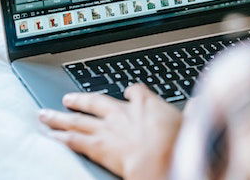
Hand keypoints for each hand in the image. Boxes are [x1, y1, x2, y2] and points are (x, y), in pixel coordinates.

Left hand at [39, 84, 181, 178]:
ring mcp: (108, 128)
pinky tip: (52, 136)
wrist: (160, 159)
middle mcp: (123, 112)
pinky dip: (61, 137)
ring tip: (46, 115)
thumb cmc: (177, 142)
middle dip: (81, 100)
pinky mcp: (98, 146)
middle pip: (97, 101)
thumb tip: (203, 103)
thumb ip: (195, 111)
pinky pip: (75, 139)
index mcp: (147, 103)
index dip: (132, 92)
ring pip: (79, 119)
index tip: (130, 92)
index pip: (136, 91)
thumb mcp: (192, 123)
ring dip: (61, 117)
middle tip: (68, 98)